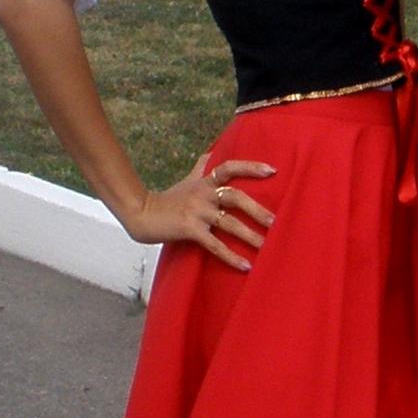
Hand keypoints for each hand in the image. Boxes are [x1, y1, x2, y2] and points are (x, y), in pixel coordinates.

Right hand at [124, 154, 277, 270]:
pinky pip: (214, 244)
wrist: (142, 214)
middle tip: (275, 222)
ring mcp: (196, 212)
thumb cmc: (168, 199)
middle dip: (257, 209)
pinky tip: (245, 266)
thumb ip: (202, 167)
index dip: (250, 167)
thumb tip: (213, 152)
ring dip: (249, 235)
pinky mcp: (189, 230)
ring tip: (266, 246)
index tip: (272, 171)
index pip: (229, 167)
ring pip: (229, 223)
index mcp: (204, 182)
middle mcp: (202, 194)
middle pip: (235, 197)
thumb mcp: (187, 180)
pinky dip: (231, 256)